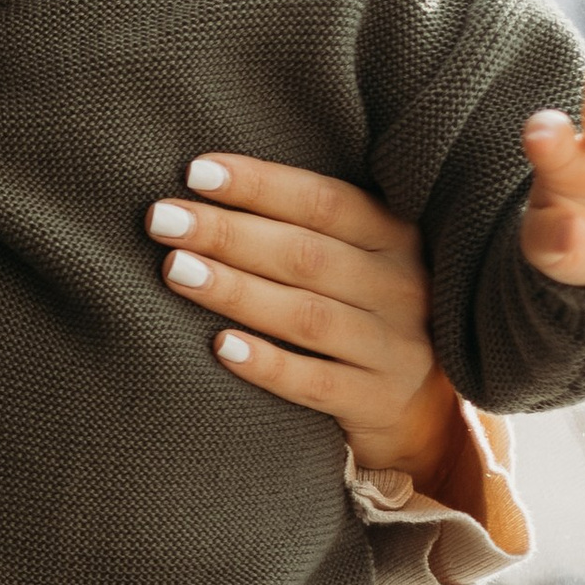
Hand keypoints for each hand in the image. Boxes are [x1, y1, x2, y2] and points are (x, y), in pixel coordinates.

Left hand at [148, 153, 464, 478]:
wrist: (421, 411)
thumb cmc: (364, 313)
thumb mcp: (359, 261)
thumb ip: (308, 226)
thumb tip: (206, 184)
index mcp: (396, 238)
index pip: (324, 202)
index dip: (260, 185)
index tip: (195, 173)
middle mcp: (401, 288)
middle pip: (306, 255)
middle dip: (228, 233)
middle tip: (162, 220)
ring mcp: (394, 348)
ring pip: (306, 316)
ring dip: (236, 291)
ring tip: (174, 270)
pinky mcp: (378, 402)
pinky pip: (315, 383)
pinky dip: (267, 364)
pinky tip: (220, 347)